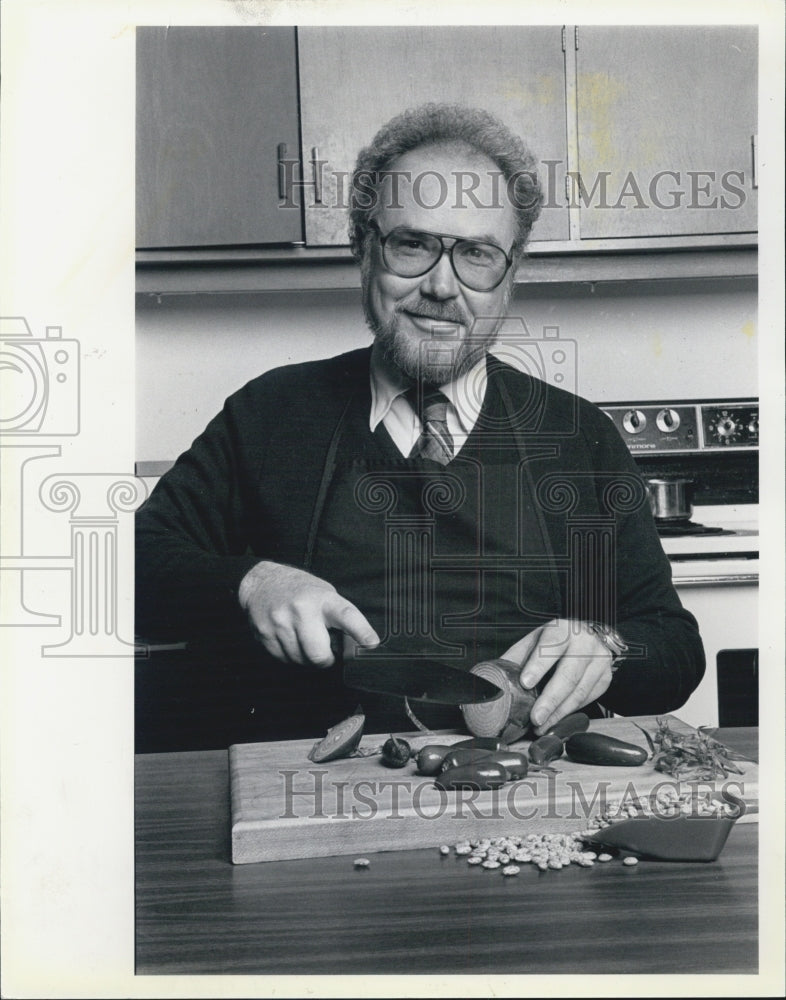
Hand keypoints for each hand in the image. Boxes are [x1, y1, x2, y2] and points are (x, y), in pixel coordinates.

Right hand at [238, 561, 379, 666]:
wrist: (261, 583)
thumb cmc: (299, 590)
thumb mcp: (324, 594)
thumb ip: (337, 617)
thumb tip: (354, 645)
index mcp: (322, 599)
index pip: (345, 616)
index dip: (360, 631)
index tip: (371, 643)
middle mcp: (301, 610)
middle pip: (318, 654)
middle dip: (325, 659)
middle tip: (324, 650)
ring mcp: (281, 623)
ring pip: (301, 661)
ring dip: (306, 658)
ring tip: (302, 639)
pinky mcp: (265, 635)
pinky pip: (284, 660)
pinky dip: (290, 656)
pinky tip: (289, 639)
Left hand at [502, 619, 613, 735]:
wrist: (586, 638)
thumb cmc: (554, 642)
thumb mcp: (534, 642)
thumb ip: (517, 659)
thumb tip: (494, 681)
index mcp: (562, 629)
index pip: (550, 646)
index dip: (538, 665)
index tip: (525, 683)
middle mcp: (585, 642)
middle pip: (568, 674)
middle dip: (550, 699)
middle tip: (535, 718)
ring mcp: (600, 660)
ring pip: (579, 691)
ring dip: (559, 713)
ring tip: (542, 726)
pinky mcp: (606, 678)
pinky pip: (588, 700)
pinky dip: (570, 712)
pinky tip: (556, 720)